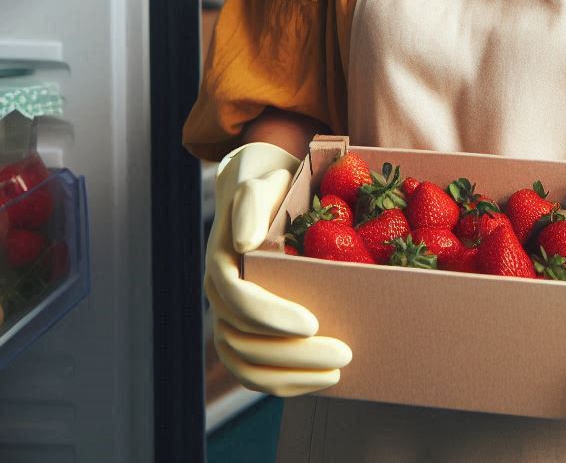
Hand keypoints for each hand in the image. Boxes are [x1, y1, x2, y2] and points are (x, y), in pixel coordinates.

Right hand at [205, 142, 351, 396]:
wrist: (263, 195)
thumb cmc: (270, 188)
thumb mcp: (264, 184)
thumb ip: (252, 205)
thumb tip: (246, 242)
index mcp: (222, 263)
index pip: (240, 301)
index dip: (273, 317)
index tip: (314, 322)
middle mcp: (221, 296)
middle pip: (245, 342)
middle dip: (294, 355)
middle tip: (344, 354)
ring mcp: (229, 317)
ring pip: (247, 364)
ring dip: (291, 376)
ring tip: (337, 372)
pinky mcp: (245, 331)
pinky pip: (255, 370)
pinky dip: (285, 381)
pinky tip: (322, 379)